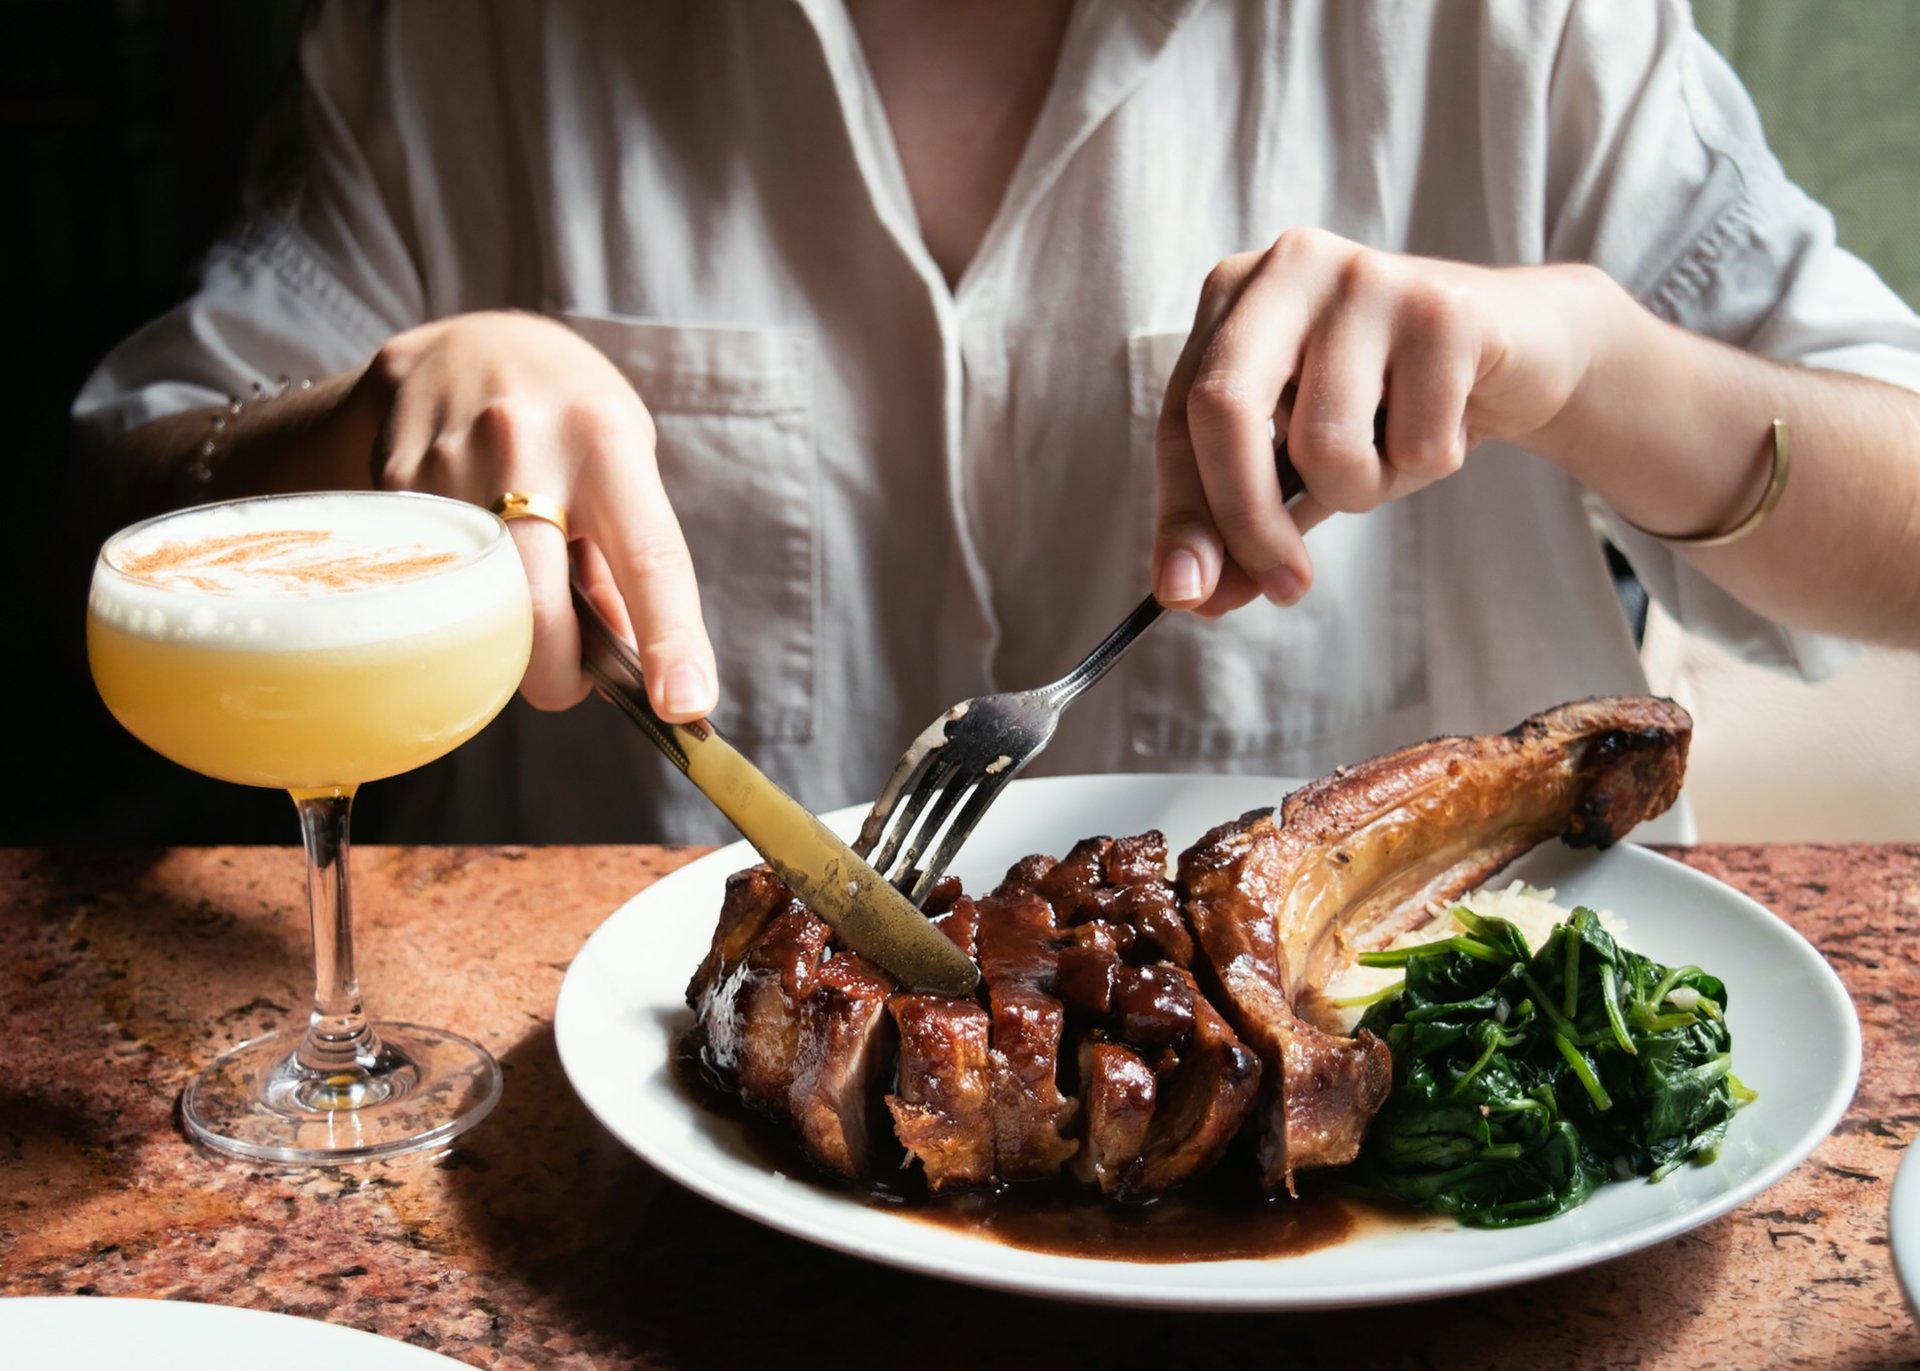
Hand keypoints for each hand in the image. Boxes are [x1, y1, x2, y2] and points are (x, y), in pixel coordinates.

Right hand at [349, 310, 716, 719]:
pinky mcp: (394, 486)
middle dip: (557, 676)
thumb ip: (625, 555)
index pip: (649, 558)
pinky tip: (473, 559)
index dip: (671, 639)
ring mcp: (450, 465)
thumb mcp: (622, 462)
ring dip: (504, 638)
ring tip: (520, 596)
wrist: (461, 347)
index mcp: (606, 444)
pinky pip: (432, 586)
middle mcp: (527, 448)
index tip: (684, 705)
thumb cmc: (567, 417)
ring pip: (476, 611)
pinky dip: (461, 601)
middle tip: (569, 681)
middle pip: (537, 609)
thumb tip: (626, 656)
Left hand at [1153, 227, 1606, 615]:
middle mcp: (1288, 267)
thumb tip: (1190, 595)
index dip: (1182, 514)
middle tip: (1284, 587)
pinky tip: (1452, 418)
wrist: (1527, 351)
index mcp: (1232, 296)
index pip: (1180, 418)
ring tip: (1397, 448)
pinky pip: (1414, 445)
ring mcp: (1365, 276)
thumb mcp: (1302, 463)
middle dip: (1248, 520)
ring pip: (1326, 444)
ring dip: (1365, 488)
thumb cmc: (1392, 406)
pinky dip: (1432, 462)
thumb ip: (1241, 521)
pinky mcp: (1443, 307)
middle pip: (1225, 408)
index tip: (1185, 596)